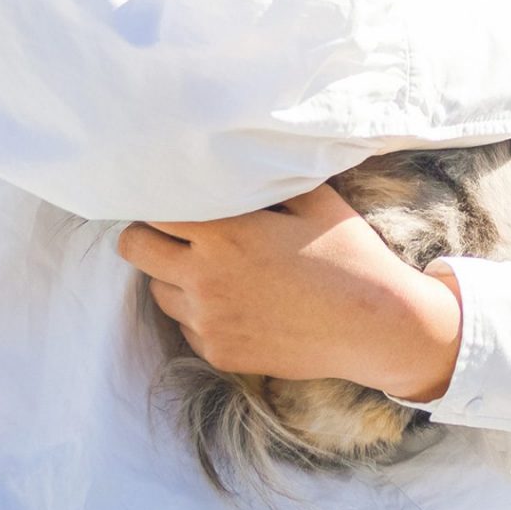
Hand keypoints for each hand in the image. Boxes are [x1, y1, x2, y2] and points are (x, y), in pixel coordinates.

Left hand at [115, 183, 462, 400]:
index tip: (169, 192)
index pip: (153, 209)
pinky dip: (195, 310)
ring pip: (156, 290)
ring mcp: (209, 322)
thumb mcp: (311, 198)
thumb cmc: (348, 253)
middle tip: (173, 227)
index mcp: (224, 234)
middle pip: (135, 249)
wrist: (376, 326)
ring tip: (206, 263)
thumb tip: (231, 155)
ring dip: (170, 272)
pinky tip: (230, 298)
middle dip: (146, 233)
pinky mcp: (219, 354)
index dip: (157, 196)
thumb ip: (262, 178)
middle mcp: (205, 280)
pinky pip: (184, 326)